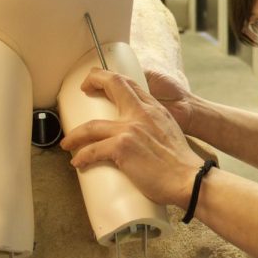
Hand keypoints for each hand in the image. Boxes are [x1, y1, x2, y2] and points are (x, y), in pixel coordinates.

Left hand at [61, 68, 202, 207]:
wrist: (189, 178)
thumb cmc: (181, 164)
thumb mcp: (169, 132)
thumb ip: (154, 127)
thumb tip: (138, 137)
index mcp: (155, 109)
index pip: (130, 83)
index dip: (111, 78)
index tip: (100, 83)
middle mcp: (142, 113)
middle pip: (113, 85)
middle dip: (93, 81)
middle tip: (82, 88)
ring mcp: (131, 129)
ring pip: (91, 126)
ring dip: (75, 135)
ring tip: (68, 143)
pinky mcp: (123, 147)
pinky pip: (92, 150)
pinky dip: (82, 157)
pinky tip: (78, 163)